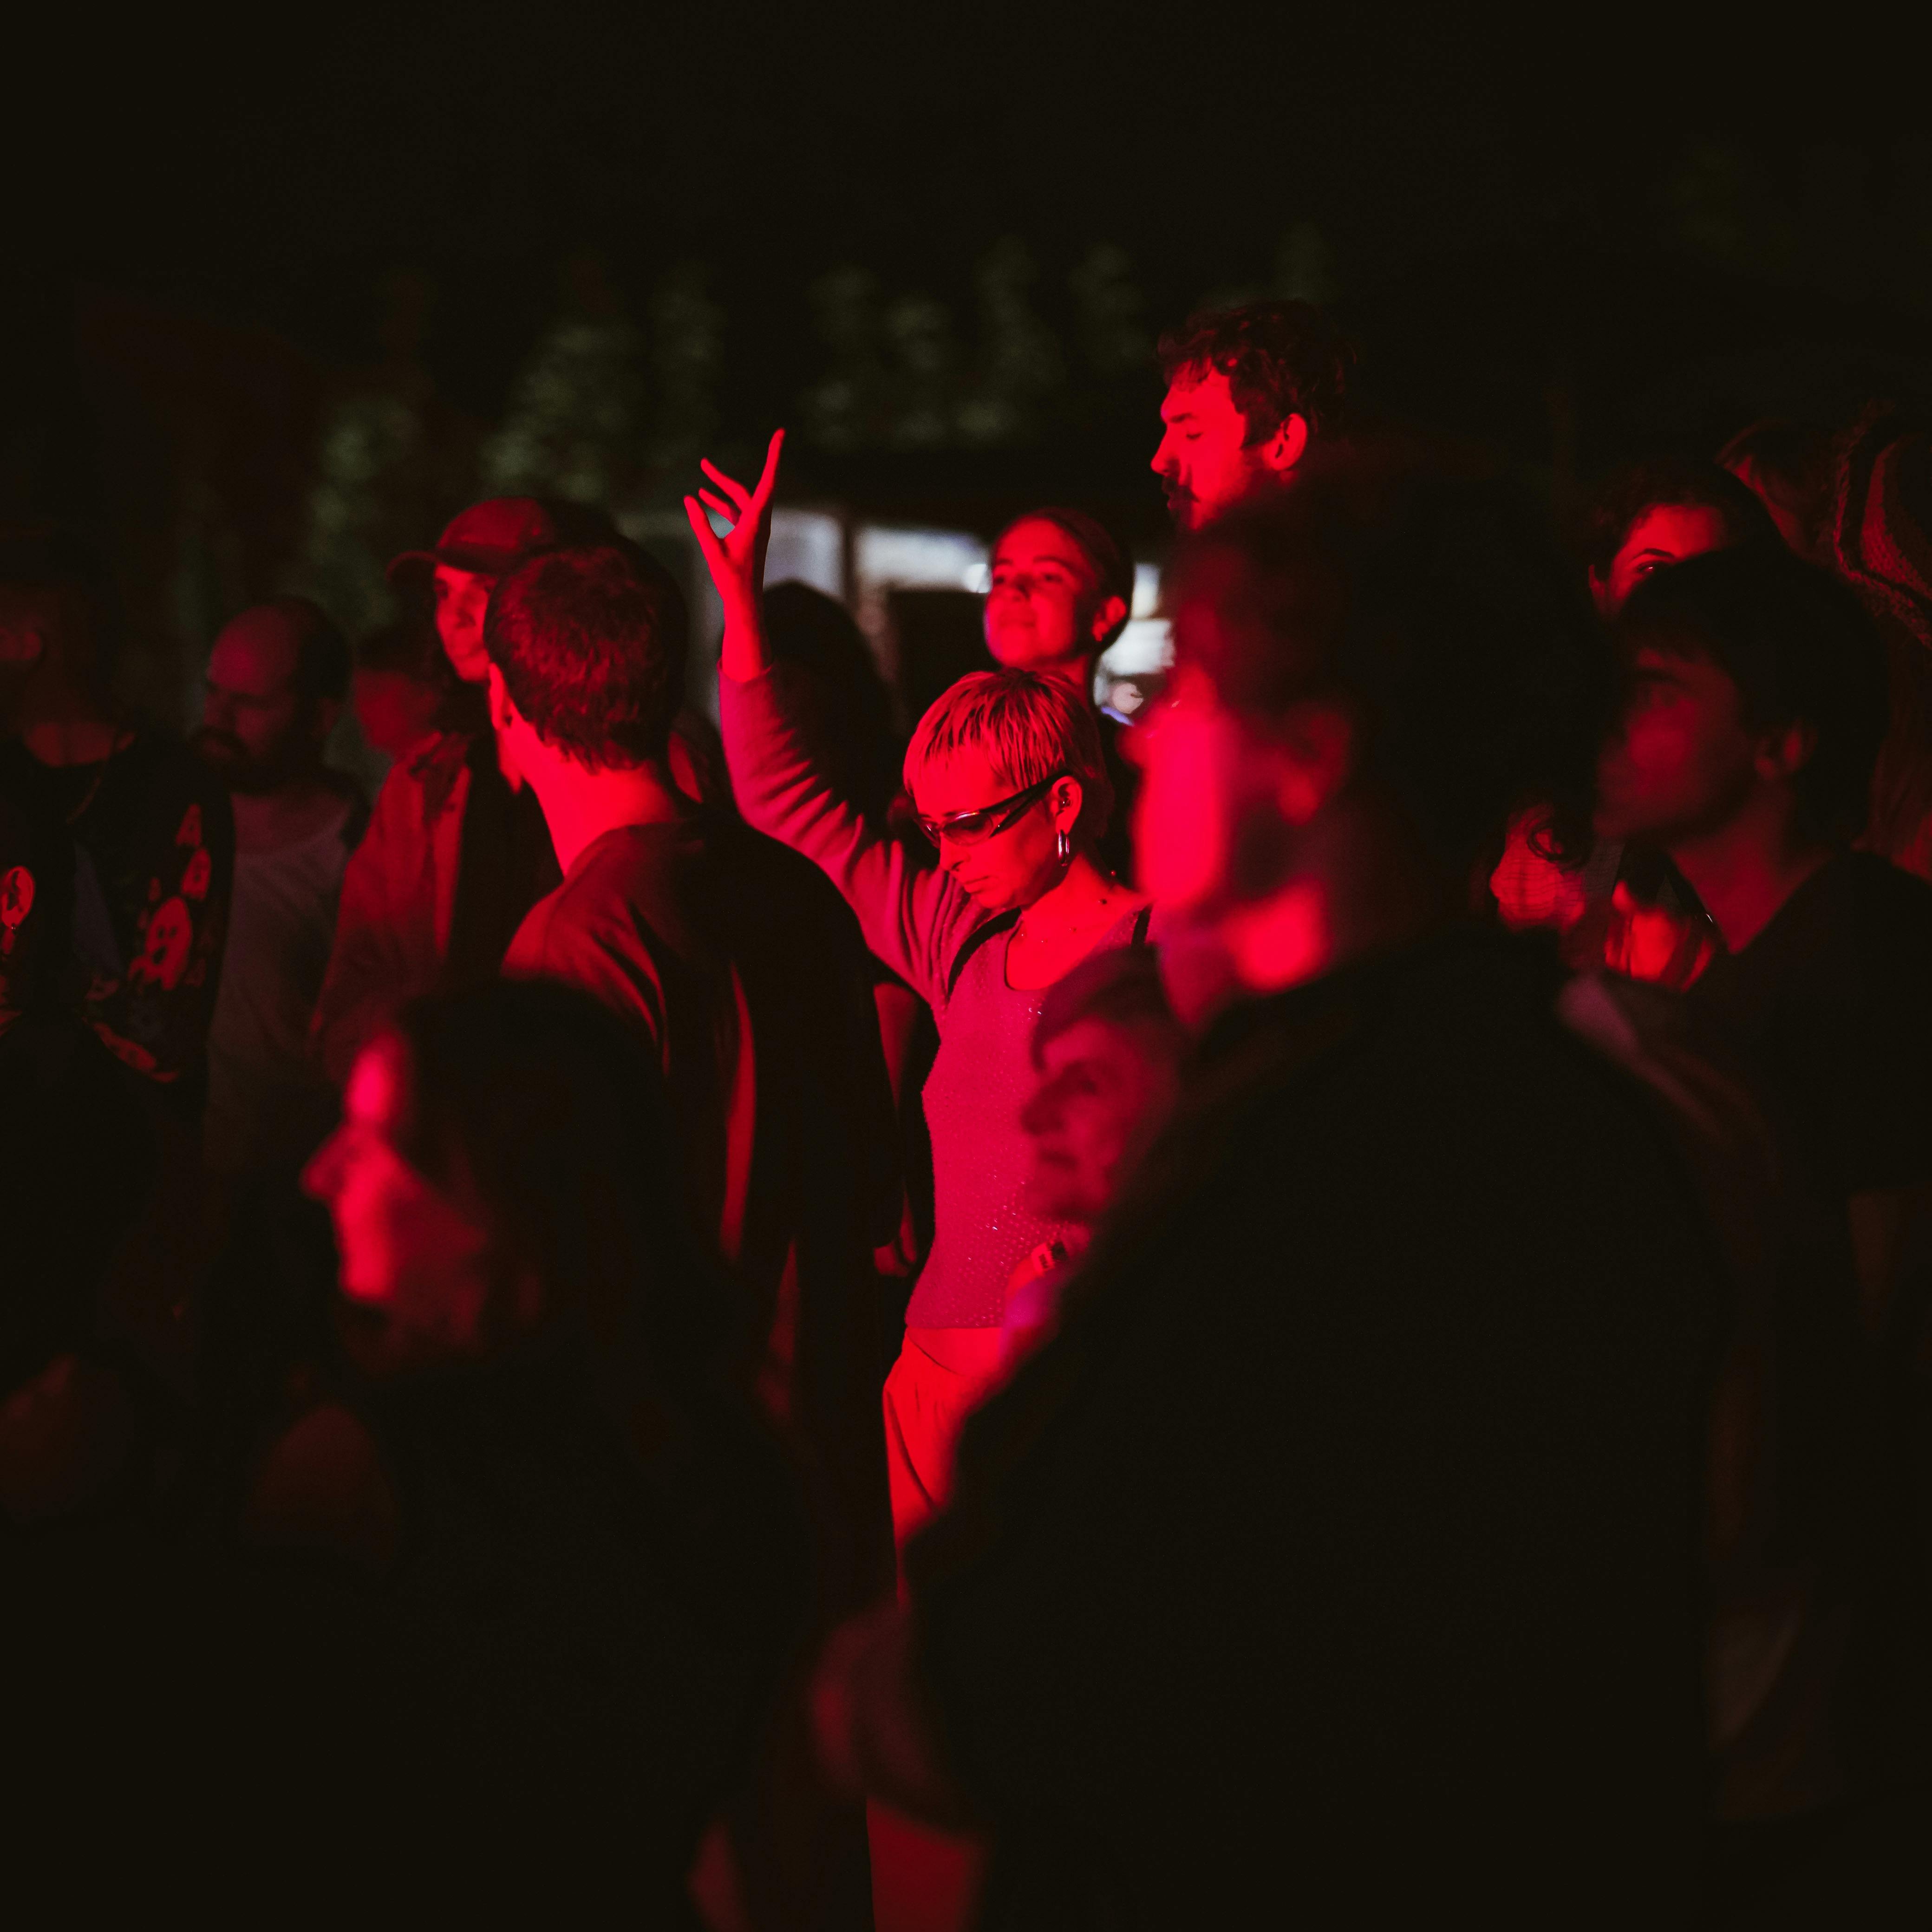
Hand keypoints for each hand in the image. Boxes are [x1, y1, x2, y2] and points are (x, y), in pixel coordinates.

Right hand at [684, 429, 783, 623]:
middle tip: (704, 463)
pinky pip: (737, 510)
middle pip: (745, 489)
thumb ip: (700, 524)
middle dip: (724, 476)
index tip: (780, 433)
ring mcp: (755, 527)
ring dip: (721, 487)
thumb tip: (689, 499)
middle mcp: (760, 521)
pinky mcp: (749, 533)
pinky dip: (722, 502)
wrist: (744, 601)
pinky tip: (704, 497)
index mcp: (756, 521)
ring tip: (702, 472)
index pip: (768, 481)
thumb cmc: (731, 579)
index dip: (774, 456)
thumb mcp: (711, 550)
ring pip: (740, 499)